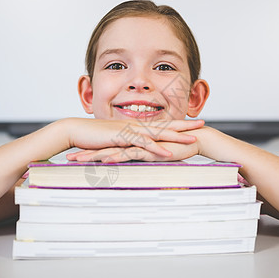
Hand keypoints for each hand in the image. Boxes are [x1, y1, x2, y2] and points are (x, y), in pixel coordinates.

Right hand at [66, 118, 203, 157]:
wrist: (76, 131)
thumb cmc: (93, 137)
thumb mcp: (114, 140)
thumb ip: (126, 143)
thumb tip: (136, 148)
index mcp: (136, 126)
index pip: (161, 123)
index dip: (177, 123)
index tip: (192, 123)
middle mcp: (136, 126)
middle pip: (165, 124)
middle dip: (185, 125)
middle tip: (203, 124)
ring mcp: (130, 131)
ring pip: (158, 133)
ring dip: (176, 136)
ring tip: (193, 140)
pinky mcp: (122, 138)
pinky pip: (143, 144)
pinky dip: (156, 149)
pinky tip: (169, 154)